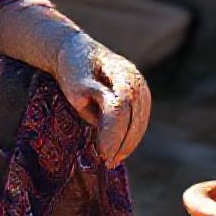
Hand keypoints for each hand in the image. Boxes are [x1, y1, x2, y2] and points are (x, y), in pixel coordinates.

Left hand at [53, 34, 150, 167]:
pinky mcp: (142, 96)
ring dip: (129, 143)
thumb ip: (86, 98)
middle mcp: (134, 77)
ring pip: (140, 120)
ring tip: (113, 161)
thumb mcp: (74, 82)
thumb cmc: (73, 69)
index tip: (102, 152)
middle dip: (122, 142)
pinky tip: (121, 151)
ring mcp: (141, 86)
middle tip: (107, 162)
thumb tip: (101, 124)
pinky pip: (141, 120)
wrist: (78, 52)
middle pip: (134, 115)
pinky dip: (132, 138)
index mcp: (118, 69)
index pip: (121, 105)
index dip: (113, 131)